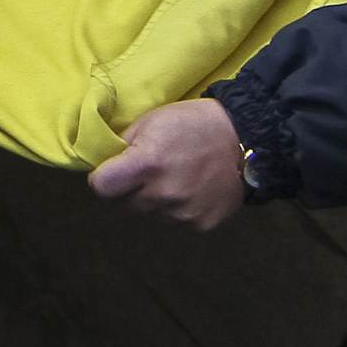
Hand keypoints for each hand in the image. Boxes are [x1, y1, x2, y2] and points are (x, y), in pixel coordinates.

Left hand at [89, 99, 244, 229]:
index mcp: (146, 164)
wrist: (244, 139)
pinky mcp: (201, 225)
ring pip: (150, 214)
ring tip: (174, 178)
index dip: (102, 179)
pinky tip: (191, 190)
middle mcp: (162, 195)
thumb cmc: (192, 123)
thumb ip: (123, 145)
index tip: (111, 173)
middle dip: (130, 189)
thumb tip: (103, 165)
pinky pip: (175, 222)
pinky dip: (177, 210)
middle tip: (149, 171)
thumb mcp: (151, 121)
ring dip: (153, 200)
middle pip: (125, 203)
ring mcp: (182, 214)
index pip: (102, 188)